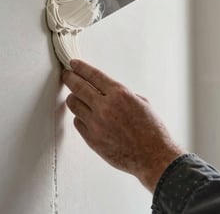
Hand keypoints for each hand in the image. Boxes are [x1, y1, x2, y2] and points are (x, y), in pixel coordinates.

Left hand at [62, 59, 183, 192]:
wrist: (153, 156)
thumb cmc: (151, 130)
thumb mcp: (141, 102)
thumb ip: (120, 95)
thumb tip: (105, 91)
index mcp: (119, 94)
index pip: (93, 75)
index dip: (80, 67)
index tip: (73, 64)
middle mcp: (105, 107)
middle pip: (78, 87)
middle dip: (69, 78)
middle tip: (66, 75)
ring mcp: (97, 124)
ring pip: (74, 104)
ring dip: (73, 98)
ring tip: (74, 96)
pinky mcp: (92, 139)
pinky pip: (77, 122)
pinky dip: (80, 117)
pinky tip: (84, 116)